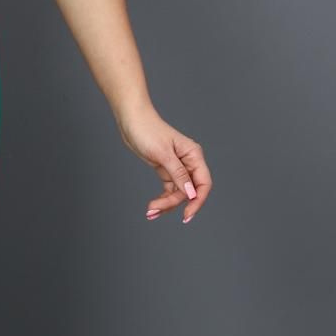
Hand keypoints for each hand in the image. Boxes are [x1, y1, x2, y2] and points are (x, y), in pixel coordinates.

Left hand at [114, 103, 211, 223]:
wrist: (131, 120)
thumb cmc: (148, 131)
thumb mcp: (163, 154)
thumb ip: (179, 174)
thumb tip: (191, 193)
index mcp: (194, 155)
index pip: (203, 183)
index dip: (198, 201)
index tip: (187, 216)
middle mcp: (189, 162)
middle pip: (188, 191)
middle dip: (173, 203)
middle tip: (154, 210)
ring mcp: (177, 167)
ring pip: (178, 193)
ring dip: (166, 204)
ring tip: (150, 212)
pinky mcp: (166, 169)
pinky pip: (169, 190)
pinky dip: (162, 199)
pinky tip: (154, 208)